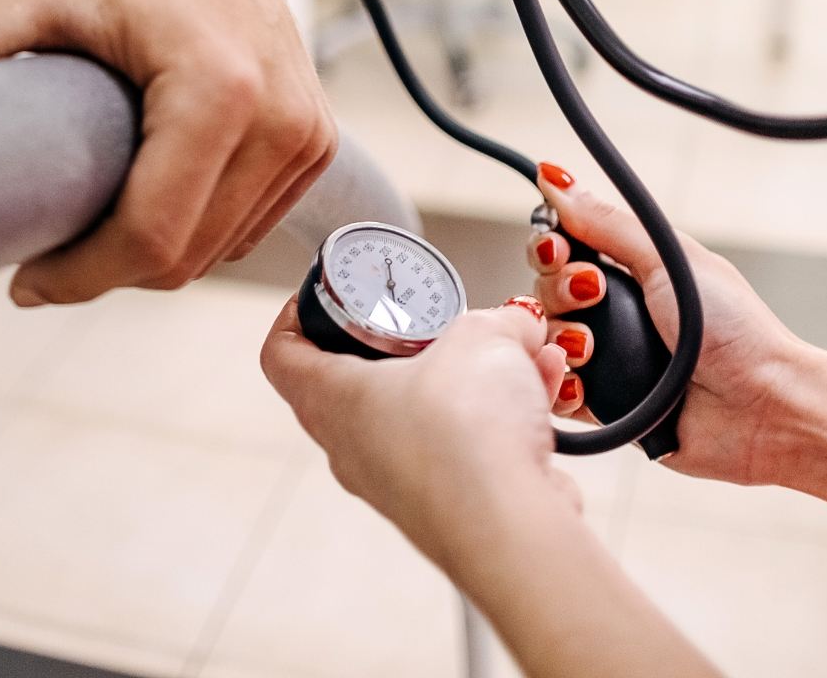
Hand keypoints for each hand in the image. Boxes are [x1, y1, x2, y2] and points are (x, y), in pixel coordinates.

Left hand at [0, 0, 335, 305]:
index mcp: (220, 92)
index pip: (151, 237)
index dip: (81, 276)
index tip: (24, 280)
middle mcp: (282, 124)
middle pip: (182, 260)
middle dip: (106, 273)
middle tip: (44, 257)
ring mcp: (306, 140)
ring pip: (215, 256)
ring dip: (149, 259)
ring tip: (88, 227)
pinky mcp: (314, 151)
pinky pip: (243, 234)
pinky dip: (190, 237)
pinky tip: (142, 206)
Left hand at [261, 298, 577, 577]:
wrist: (511, 531)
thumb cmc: (465, 436)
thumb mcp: (483, 338)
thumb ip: (502, 324)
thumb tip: (518, 326)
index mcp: (333, 400)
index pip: (283, 355)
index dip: (295, 317)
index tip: (326, 295)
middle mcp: (355, 449)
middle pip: (365, 384)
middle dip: (416, 348)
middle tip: (448, 326)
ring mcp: (399, 486)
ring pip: (431, 417)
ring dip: (478, 384)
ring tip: (524, 359)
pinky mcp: (447, 510)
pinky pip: (469, 453)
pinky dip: (502, 425)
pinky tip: (544, 404)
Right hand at [528, 164, 826, 511]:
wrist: (764, 406)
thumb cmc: (737, 331)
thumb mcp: (670, 260)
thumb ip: (608, 223)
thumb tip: (557, 180)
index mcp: (633, 271)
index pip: (563, 247)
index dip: (552, 246)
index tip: (562, 249)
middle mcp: (617, 313)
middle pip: (546, 291)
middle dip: (559, 291)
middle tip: (593, 295)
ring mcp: (610, 360)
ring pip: (547, 342)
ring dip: (561, 340)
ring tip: (592, 349)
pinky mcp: (606, 406)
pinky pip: (558, 393)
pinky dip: (560, 387)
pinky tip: (580, 382)